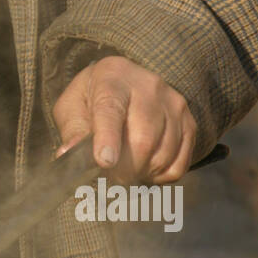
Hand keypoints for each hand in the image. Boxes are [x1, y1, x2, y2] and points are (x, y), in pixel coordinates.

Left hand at [53, 55, 196, 182]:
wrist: (125, 81)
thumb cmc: (93, 98)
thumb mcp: (72, 108)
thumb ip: (72, 131)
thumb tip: (67, 155)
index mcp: (111, 79)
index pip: (111, 110)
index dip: (108, 138)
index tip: (104, 162)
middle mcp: (148, 87)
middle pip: (143, 139)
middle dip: (124, 169)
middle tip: (111, 178)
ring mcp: (174, 104)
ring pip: (163, 154)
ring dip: (141, 173)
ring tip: (126, 170)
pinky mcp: (189, 121)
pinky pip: (180, 163)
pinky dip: (161, 176)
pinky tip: (146, 168)